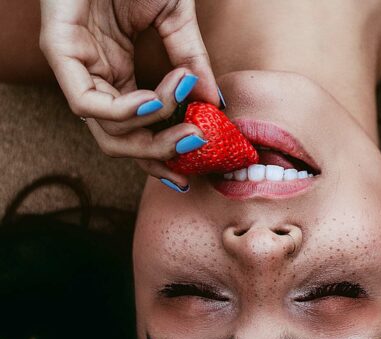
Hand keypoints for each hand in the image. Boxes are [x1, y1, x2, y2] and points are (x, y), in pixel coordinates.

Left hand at [39, 0, 220, 186]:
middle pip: (121, 143)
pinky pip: (89, 105)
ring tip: (181, 97)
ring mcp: (77, 69)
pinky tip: (154, 99)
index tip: (190, 170)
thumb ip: (193, 63)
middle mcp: (98, 79)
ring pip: (107, 132)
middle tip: (193, 143)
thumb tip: (216, 106)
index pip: (137, 130)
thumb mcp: (177, 22)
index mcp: (120, 75)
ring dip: (152, 128)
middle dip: (160, 152)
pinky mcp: (60, 51)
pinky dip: (127, 111)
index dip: (162, 154)